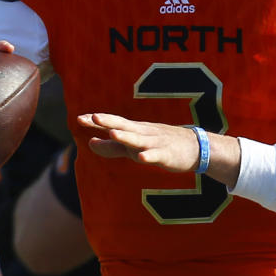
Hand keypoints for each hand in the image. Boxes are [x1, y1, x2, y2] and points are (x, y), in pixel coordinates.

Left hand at [78, 113, 200, 171]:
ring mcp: (155, 143)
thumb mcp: (134, 145)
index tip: (79, 118)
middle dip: (109, 122)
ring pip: (139, 140)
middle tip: (94, 118)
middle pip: (124, 126)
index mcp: (135, 130)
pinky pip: (157, 155)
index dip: (97, 122)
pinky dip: (149, 155)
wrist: (195, 147)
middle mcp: (143, 133)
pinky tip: (141, 157)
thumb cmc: (161, 144)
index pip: (113, 123)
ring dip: (126, 136)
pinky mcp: (167, 154)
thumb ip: (112, 146)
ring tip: (113, 133)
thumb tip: (89, 143)